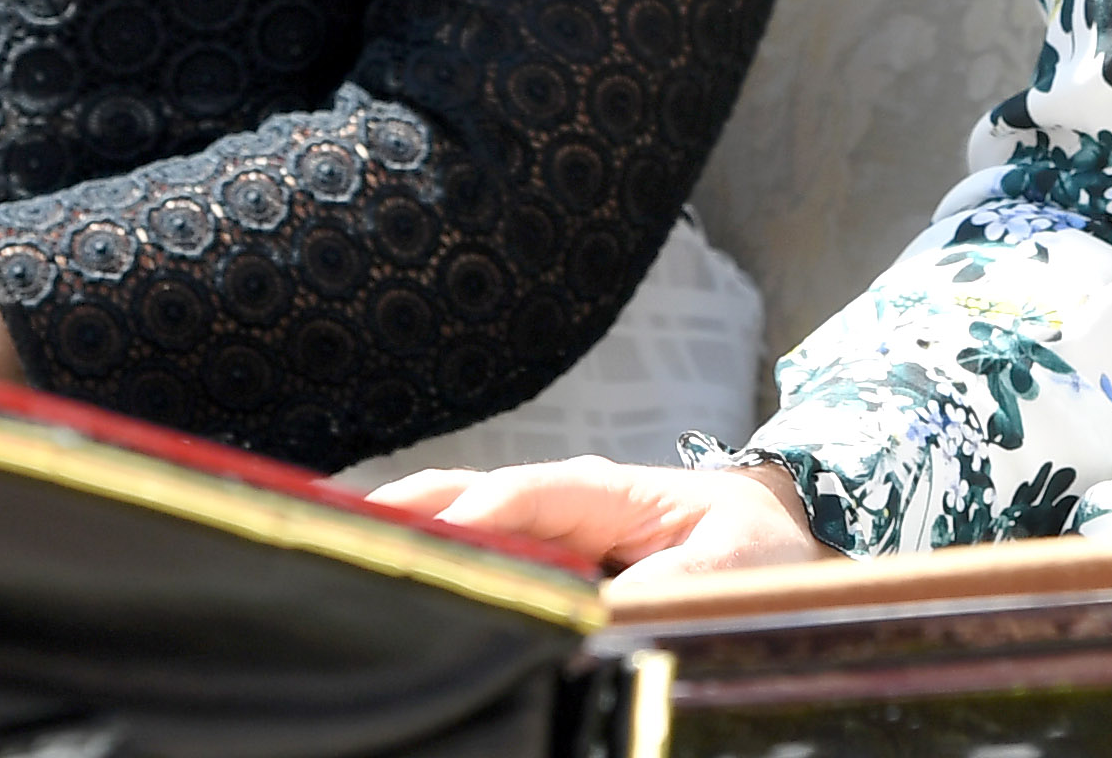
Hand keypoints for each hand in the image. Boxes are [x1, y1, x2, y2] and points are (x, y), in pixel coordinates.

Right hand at [362, 457, 832, 592]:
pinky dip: (430, 557)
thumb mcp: (729, 570)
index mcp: (609, 490)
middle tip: (336, 541)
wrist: (775, 536)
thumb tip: (596, 620)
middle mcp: (563, 499)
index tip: (426, 546)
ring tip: (338, 556)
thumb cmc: (755, 547)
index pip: (526, 496)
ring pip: (458, 520)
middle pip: (467, 497)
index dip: (473, 518)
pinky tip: (385, 575)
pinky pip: (478, 550)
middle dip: (407, 515)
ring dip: (405, 535)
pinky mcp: (542, 553)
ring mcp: (546, 524)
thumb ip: (661, 591)